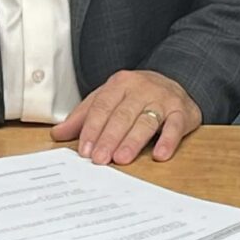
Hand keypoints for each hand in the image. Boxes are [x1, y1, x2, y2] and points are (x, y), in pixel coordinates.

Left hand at [50, 70, 202, 164]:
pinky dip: (168, 140)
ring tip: (122, 158)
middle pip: (122, 115)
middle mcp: (142, 89)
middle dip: (109, 138)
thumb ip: (84, 116)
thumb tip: (57, 134)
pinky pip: (175, 126)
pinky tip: (160, 154)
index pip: (102, 107)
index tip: (84, 150)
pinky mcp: (182, 111)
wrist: (175, 81)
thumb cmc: (137, 96)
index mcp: (120, 84)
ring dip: (133, 141)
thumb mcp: (108, 99)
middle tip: (99, 158)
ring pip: (146, 121)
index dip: (92, 129)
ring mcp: (163, 99)